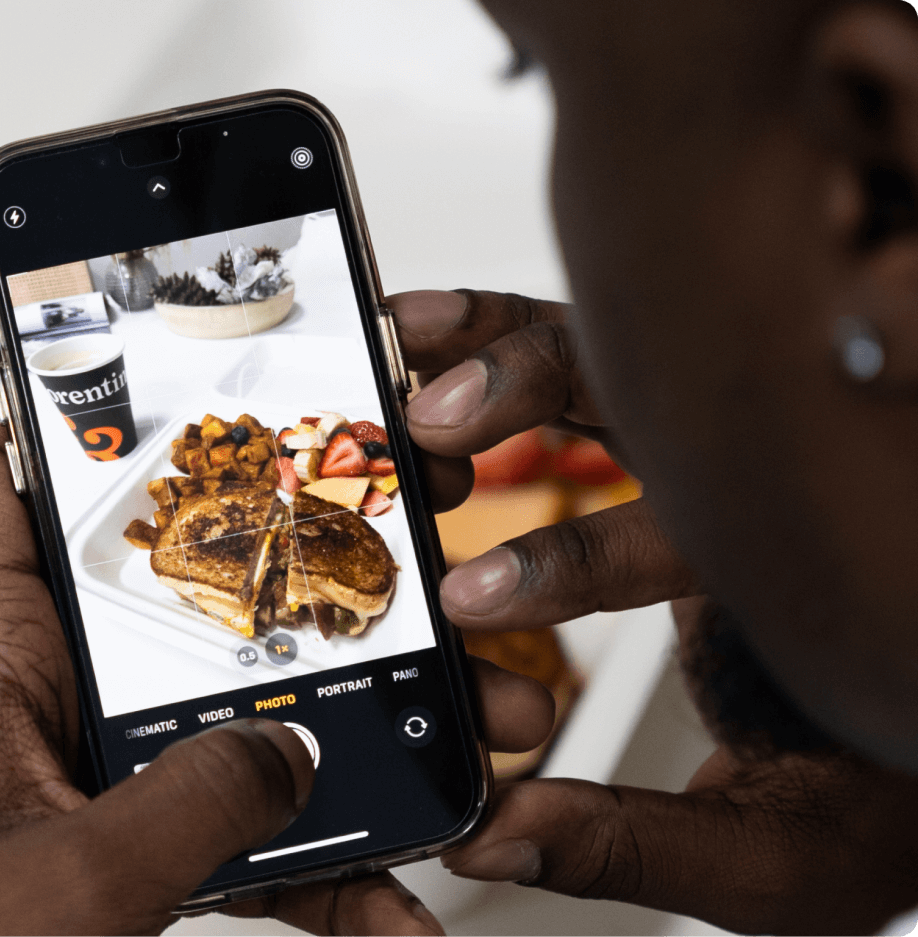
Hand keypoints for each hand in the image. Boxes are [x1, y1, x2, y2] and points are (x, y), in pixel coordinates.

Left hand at [0, 412, 555, 935]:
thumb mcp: (66, 889)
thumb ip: (187, 810)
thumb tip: (291, 756)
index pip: (1, 494)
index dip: (53, 407)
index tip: (144, 346)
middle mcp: (44, 708)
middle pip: (171, 596)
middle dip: (288, 587)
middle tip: (388, 556)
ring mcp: (94, 782)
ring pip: (232, 723)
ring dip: (338, 743)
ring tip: (450, 747)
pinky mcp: (130, 855)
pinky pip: (242, 839)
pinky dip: (322, 875)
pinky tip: (391, 913)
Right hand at [391, 289, 917, 933]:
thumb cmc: (877, 807)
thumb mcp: (771, 859)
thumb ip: (631, 847)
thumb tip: (490, 834)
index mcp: (823, 599)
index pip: (702, 548)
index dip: (576, 564)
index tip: (474, 598)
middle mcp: (788, 506)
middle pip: (670, 398)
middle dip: (536, 390)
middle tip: (434, 424)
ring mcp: (745, 467)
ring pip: (628, 358)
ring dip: (510, 346)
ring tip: (409, 338)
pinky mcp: (701, 453)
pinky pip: (608, 375)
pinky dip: (518, 349)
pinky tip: (447, 342)